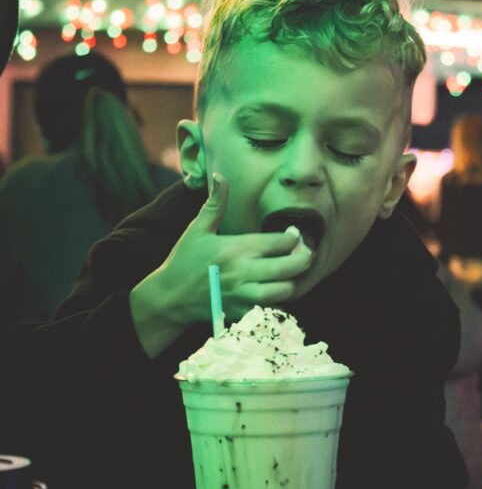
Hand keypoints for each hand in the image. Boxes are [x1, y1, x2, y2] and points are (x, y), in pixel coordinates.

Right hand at [130, 173, 312, 356]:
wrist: (169, 299)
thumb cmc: (184, 261)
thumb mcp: (198, 229)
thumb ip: (215, 203)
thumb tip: (220, 175)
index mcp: (236, 249)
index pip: (280, 242)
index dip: (294, 238)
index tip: (294, 234)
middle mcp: (244, 272)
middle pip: (290, 267)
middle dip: (304, 259)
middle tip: (305, 253)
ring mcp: (244, 295)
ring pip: (285, 290)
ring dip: (294, 280)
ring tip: (293, 271)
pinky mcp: (243, 313)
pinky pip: (272, 309)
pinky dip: (281, 300)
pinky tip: (278, 289)